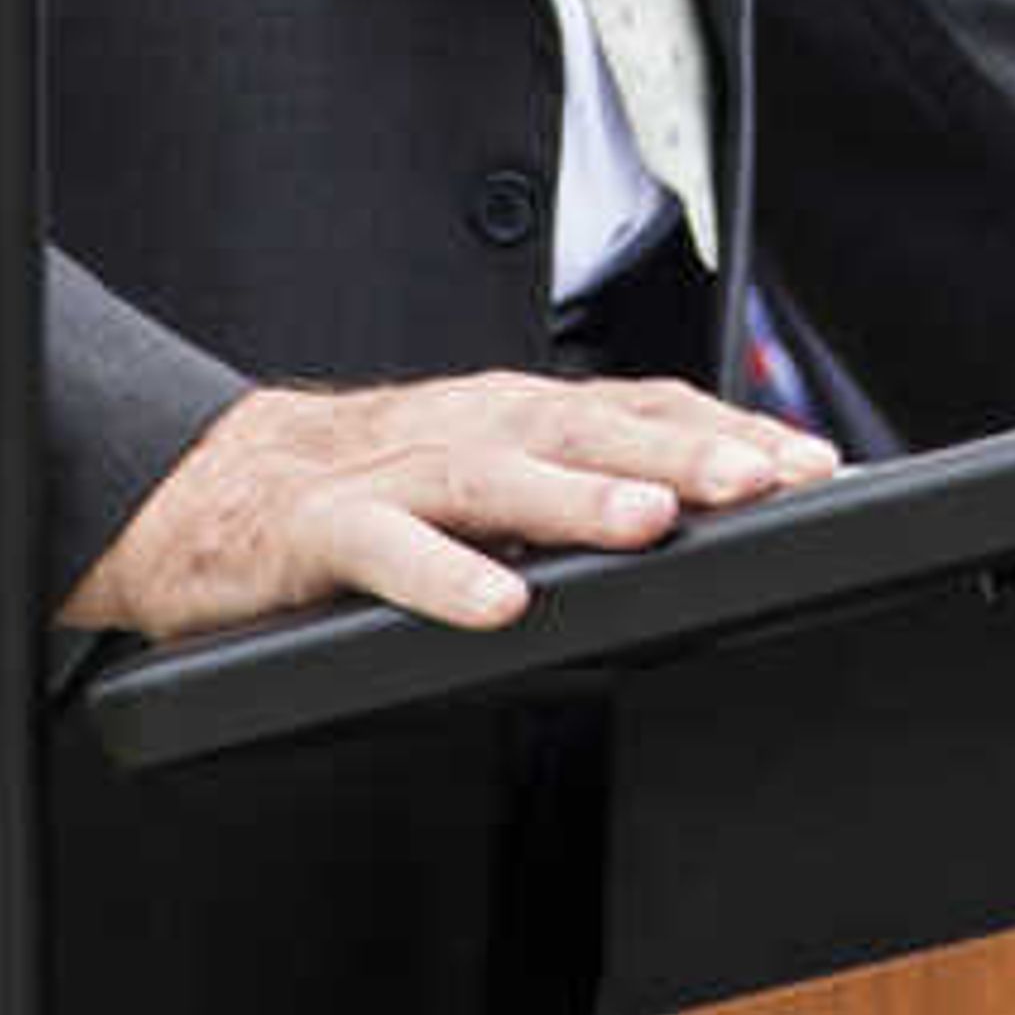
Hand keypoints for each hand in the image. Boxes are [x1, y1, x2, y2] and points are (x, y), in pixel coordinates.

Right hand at [62, 368, 841, 645]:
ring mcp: (391, 474)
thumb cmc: (361, 493)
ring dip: (579, 497)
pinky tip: (501, 605)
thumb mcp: (482, 482)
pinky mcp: (318, 531)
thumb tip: (710, 516)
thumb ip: (576, 492)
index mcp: (515, 416)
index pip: (640, 409)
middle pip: (585, 427)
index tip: (815, 465)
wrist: (199, 492)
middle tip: (765, 481)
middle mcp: (465, 429)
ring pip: (496, 474)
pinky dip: (445, 576)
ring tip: (652, 522)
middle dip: (683, 451)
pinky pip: (385, 551)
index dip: (728, 432)